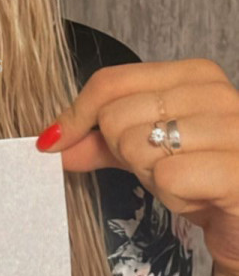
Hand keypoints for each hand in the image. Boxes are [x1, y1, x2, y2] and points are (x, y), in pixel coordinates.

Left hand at [35, 58, 238, 275]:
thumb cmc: (204, 183)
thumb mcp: (148, 153)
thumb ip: (103, 141)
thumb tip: (54, 140)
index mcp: (196, 76)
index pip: (112, 81)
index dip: (78, 114)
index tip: (60, 140)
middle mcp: (219, 94)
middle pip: (117, 115)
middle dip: (125, 153)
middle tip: (162, 170)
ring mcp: (234, 131)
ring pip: (138, 144)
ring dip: (151, 176)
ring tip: (184, 183)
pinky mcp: (236, 172)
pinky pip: (168, 175)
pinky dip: (172, 195)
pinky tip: (197, 199)